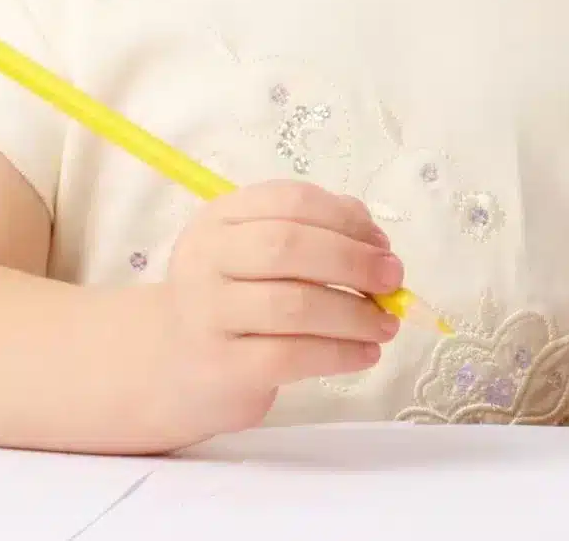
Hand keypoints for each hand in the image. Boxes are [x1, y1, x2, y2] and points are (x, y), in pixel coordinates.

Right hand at [155, 180, 405, 438]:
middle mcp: (207, 258)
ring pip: (293, 305)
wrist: (174, 367)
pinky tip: (365, 354)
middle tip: (393, 280)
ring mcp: (209, 313)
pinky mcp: (221, 366)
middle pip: (288, 246)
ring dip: (354, 314)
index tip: (382, 242)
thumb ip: (316, 232)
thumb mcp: (261, 253)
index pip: (291, 200)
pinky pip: (290, 356)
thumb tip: (376, 241)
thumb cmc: (236, 299)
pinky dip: (339, 354)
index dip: (346, 218)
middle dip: (353, 261)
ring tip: (386, 324)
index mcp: (221, 217)